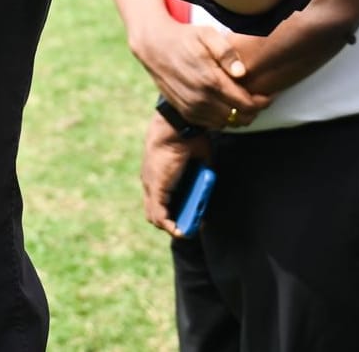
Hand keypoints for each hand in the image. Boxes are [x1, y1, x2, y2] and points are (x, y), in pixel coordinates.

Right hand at [129, 15, 270, 128]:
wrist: (154, 46)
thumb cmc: (184, 38)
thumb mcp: (207, 34)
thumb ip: (227, 52)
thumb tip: (241, 73)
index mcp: (210, 80)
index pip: (246, 103)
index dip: (261, 102)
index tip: (266, 96)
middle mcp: (200, 98)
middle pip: (238, 117)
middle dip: (253, 111)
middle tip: (258, 101)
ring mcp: (191, 107)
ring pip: (225, 123)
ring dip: (238, 117)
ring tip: (242, 104)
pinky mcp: (184, 111)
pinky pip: (210, 124)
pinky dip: (222, 119)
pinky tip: (225, 106)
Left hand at [141, 114, 208, 235]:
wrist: (179, 127)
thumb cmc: (191, 138)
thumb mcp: (199, 160)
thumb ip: (202, 174)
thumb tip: (207, 184)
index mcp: (159, 173)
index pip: (161, 198)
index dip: (173, 210)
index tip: (189, 217)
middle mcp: (151, 181)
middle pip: (156, 210)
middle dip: (173, 221)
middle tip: (189, 227)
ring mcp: (151, 186)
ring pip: (155, 215)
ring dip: (172, 226)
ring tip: (187, 231)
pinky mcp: (156, 189)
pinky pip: (159, 215)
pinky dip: (171, 226)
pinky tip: (183, 232)